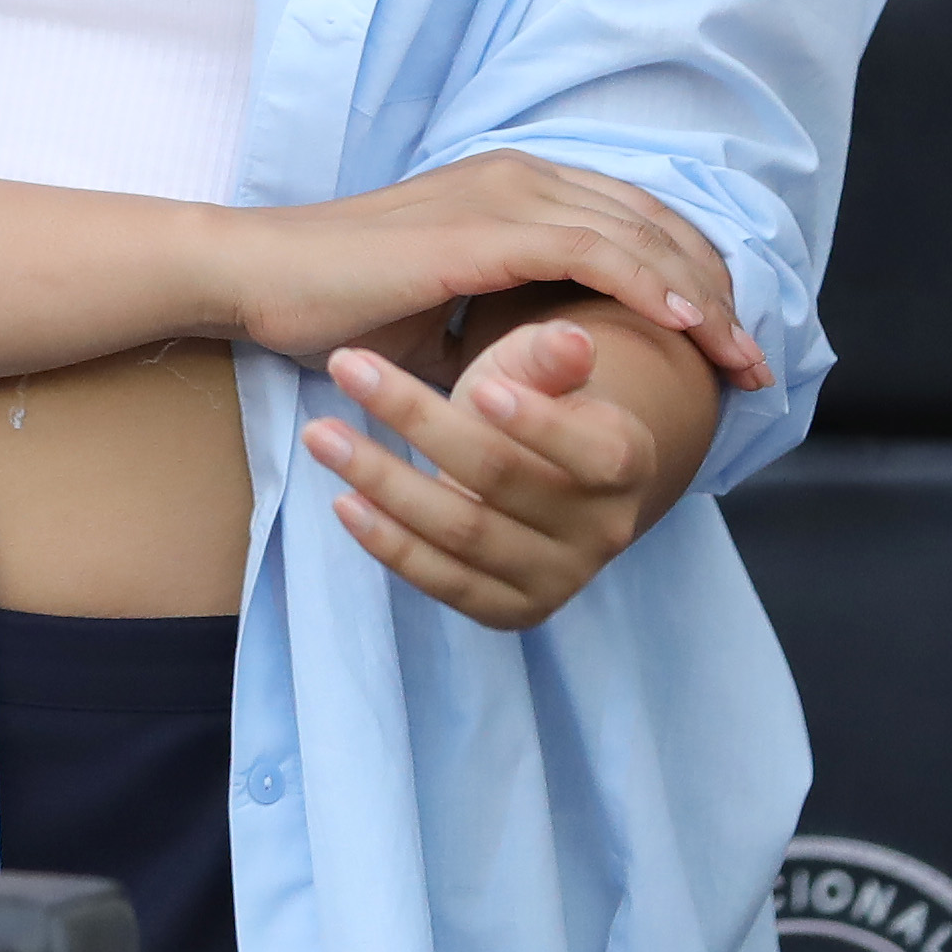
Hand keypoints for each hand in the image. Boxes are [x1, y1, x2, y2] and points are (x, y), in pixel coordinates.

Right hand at [213, 156, 765, 390]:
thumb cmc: (341, 308)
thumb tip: (553, 386)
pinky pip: (598, 254)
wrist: (259, 277)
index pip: (636, 224)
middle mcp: (523, 176)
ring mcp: (508, 194)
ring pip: (642, 237)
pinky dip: (651, 290)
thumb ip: (508, 339)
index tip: (729, 347)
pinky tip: (688, 331)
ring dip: (704, 301)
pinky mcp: (489, 228)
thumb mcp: (450, 324)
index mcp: (517, 188)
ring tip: (741, 358)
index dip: (694, 280)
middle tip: (757, 362)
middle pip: (657, 225)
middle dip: (720, 295)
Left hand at [303, 313, 702, 630]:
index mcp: (630, 462)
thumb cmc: (537, 409)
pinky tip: (345, 500)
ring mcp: (558, 579)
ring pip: (462, 531)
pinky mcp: (511, 612)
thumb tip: (573, 339)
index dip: (537, 422)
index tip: (477, 386)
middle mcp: (604, 531)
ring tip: (321, 433)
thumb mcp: (541, 372)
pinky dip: (388, 542)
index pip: (590, 449)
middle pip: (502, 478)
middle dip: (418, 420)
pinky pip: (442, 581)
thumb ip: (549, 357)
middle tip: (346, 368)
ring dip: (382, 480)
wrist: (546, 485)